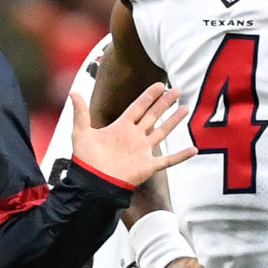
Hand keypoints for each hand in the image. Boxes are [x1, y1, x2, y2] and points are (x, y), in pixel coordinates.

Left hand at [70, 82, 196, 186]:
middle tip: (177, 90)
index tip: (160, 85)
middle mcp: (134, 136)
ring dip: (174, 121)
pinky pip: (169, 160)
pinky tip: (194, 149)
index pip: (138, 107)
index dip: (149, 96)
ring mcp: (142, 151)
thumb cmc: (85, 160)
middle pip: (153, 115)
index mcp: (121, 127)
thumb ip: (80, 112)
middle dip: (165, 103)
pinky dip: (181, 155)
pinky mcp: (148, 166)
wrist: (92, 183)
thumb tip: (73, 92)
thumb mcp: (81, 132)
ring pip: (162, 132)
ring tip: (185, 109)